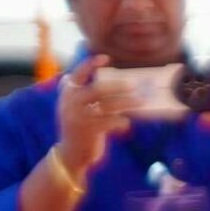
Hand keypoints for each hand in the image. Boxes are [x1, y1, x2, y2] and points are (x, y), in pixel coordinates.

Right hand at [52, 63, 136, 179]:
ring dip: (127, 102)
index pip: (78, 75)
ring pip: (108, 105)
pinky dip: (121, 121)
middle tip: (135, 85)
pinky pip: (110, 121)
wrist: (71, 153)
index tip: (106, 58)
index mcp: (68, 93)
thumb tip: (114, 82)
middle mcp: (71, 102)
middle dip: (118, 86)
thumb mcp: (78, 108)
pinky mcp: (88, 130)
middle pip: (98, 88)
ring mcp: (78, 116)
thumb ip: (87, 93)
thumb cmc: (81, 126)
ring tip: (141, 102)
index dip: (90, 65)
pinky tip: (127, 122)